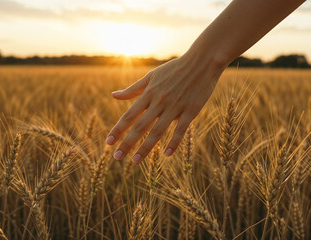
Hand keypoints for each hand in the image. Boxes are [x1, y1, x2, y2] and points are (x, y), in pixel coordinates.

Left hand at [106, 53, 223, 162]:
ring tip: (135, 161)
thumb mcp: (151, 76)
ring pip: (158, 131)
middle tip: (116, 157)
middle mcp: (159, 101)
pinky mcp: (191, 110)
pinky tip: (167, 155)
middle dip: (127, 143)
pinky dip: (174, 142)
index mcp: (149, 93)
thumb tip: (113, 95)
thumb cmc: (174, 69)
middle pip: (140, 126)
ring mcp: (175, 106)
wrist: (202, 61)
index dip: (118, 129)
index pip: (129, 115)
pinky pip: (181, 129)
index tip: (108, 142)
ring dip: (146, 147)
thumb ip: (133, 89)